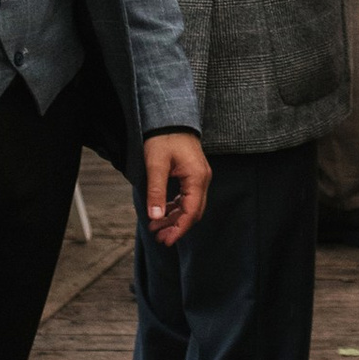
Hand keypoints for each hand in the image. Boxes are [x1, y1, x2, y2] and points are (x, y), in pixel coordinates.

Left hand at [143, 129, 210, 244]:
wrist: (170, 118)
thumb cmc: (163, 138)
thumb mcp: (156, 165)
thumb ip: (156, 192)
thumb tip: (156, 217)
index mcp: (196, 177)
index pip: (191, 211)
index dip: (179, 229)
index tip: (166, 241)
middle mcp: (202, 178)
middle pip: (194, 211)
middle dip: (177, 227)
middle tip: (159, 238)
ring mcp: (199, 176)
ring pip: (191, 206)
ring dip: (175, 218)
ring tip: (156, 228)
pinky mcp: (193, 174)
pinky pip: (188, 197)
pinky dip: (176, 208)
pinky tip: (163, 213)